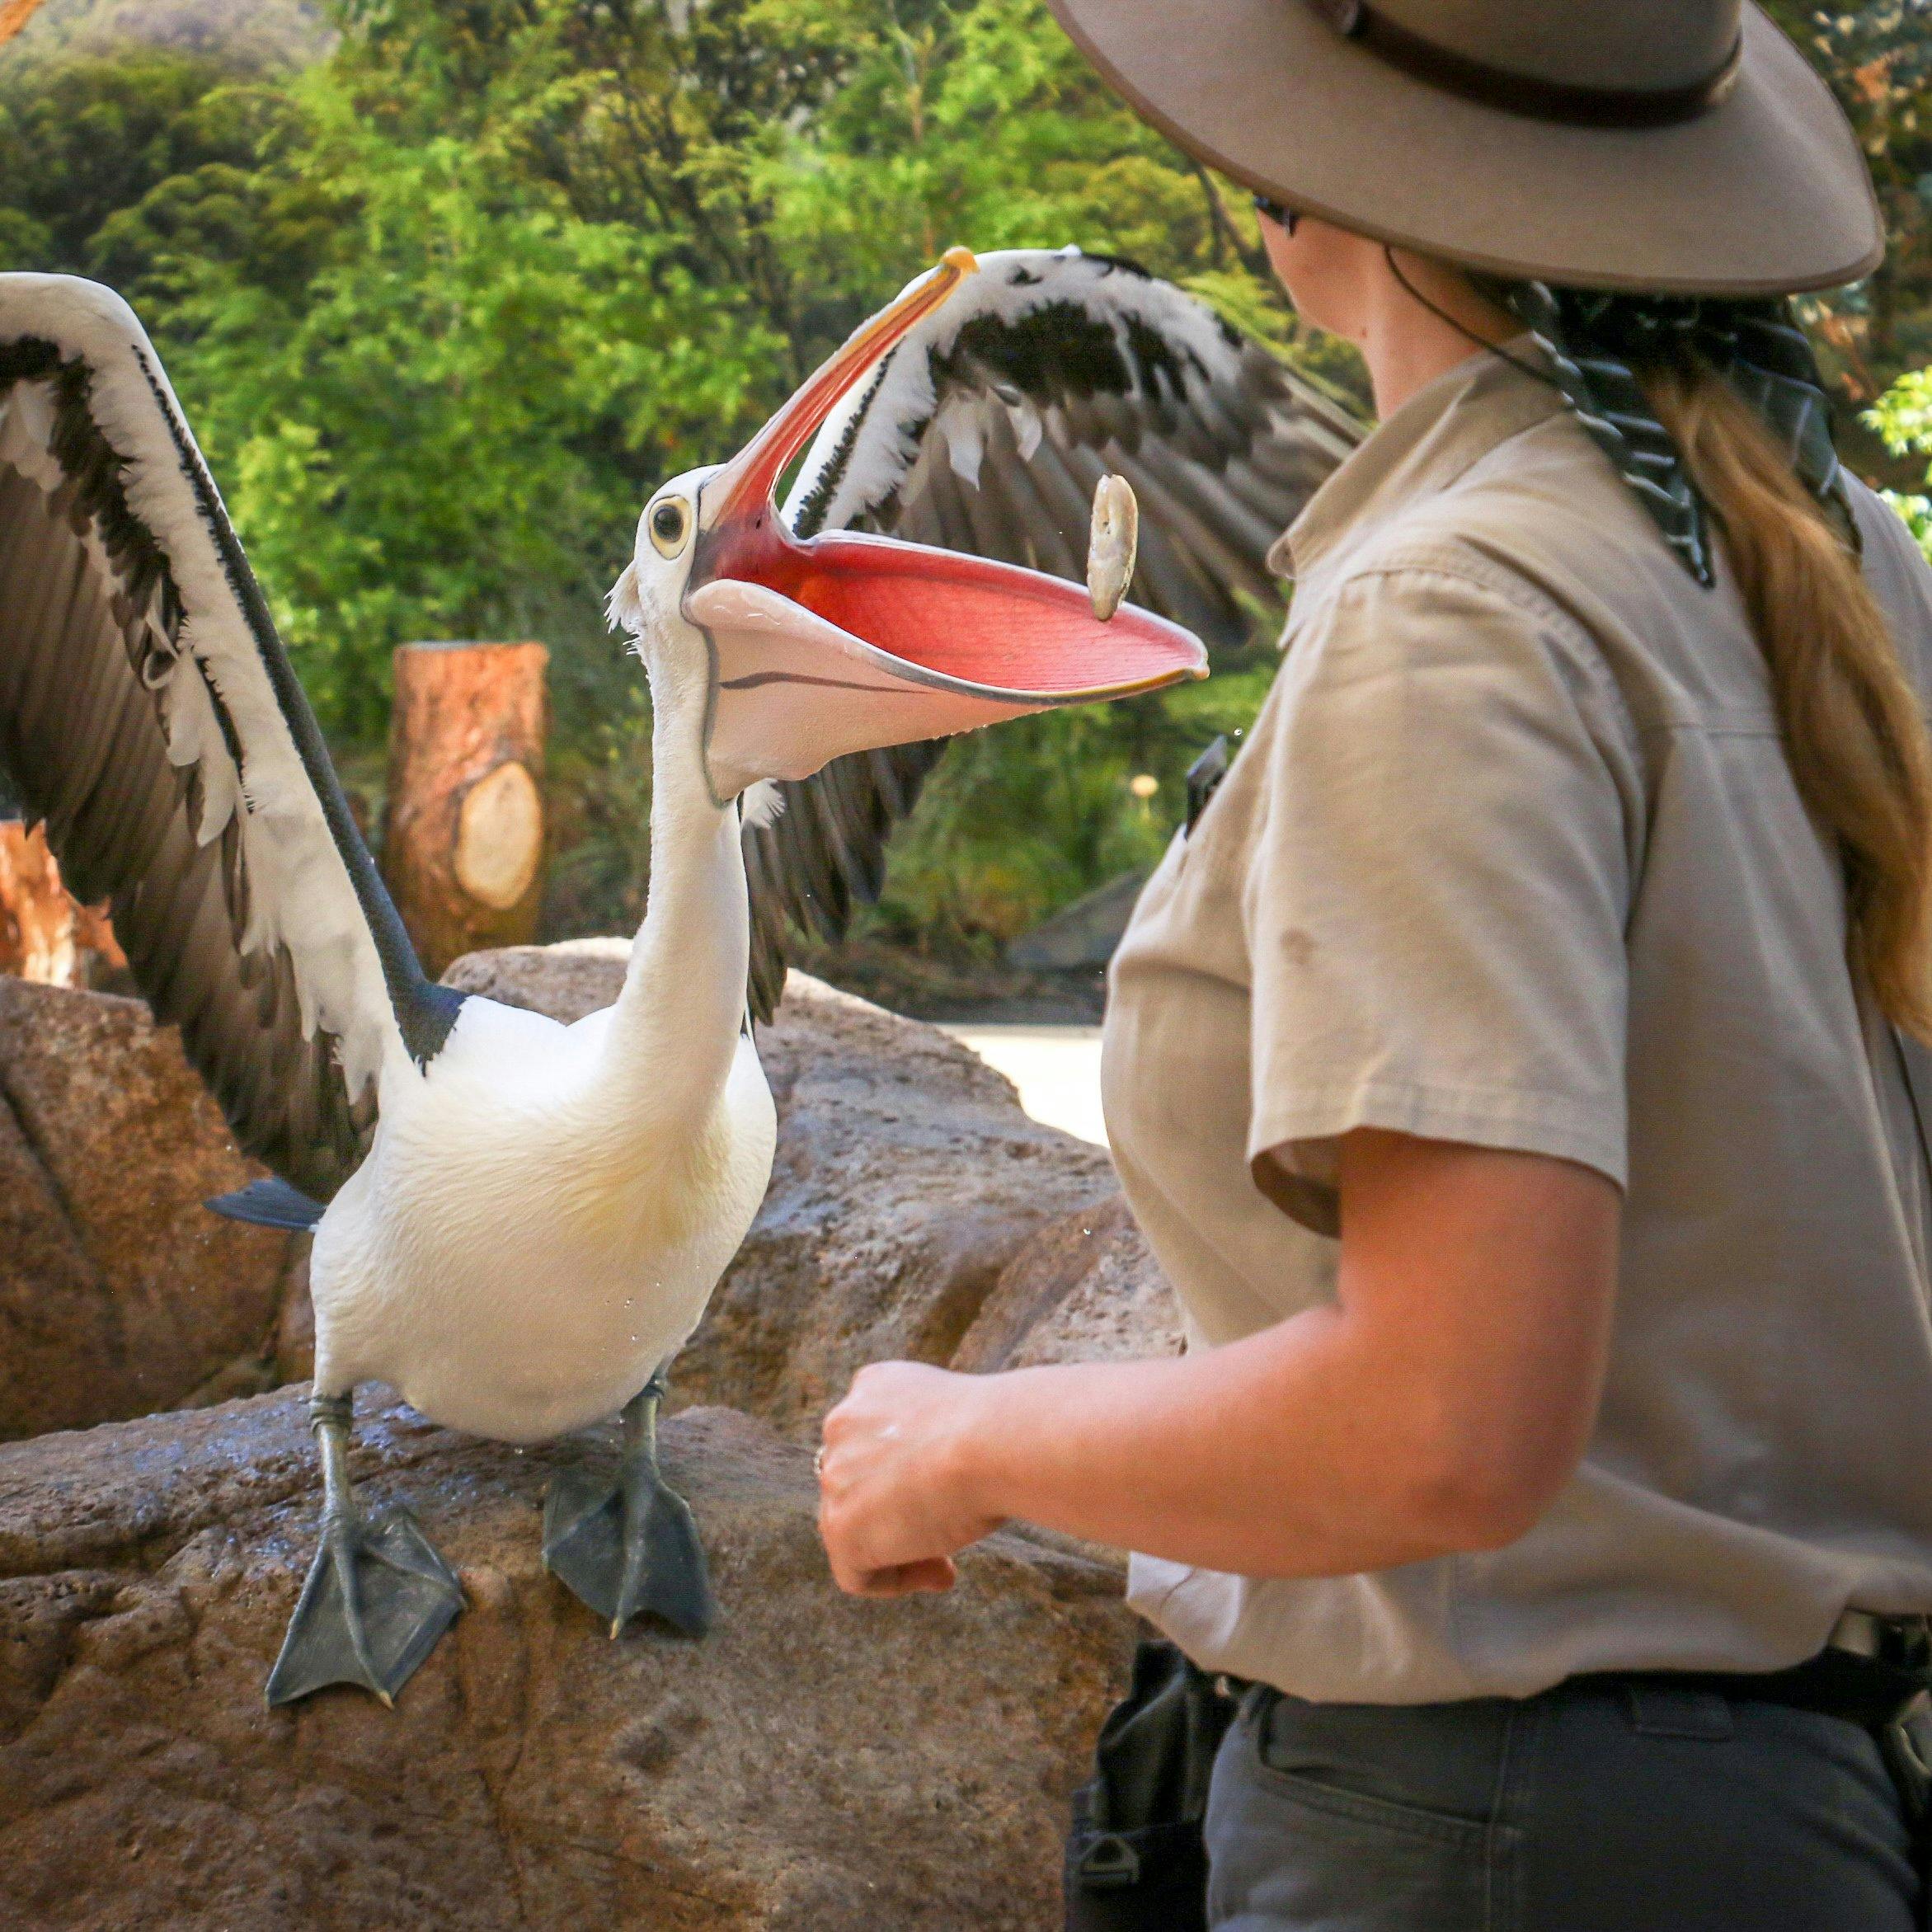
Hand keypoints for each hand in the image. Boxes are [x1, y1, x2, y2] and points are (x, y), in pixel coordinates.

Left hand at [816, 1360, 1005, 1596]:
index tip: (944, 1493)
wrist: (993, 1440)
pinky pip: (855, 1573)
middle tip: (948, 1531)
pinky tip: (941, 1573)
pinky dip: (895, 1581)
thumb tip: (938, 1482)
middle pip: (857, 1483)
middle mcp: (843, 1424)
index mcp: (873, 1386)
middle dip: (896, 1510)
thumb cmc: (999, 1429)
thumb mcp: (957, 1417)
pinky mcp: (840, 1526)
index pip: (871, 1439)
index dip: (904, 1473)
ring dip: (898, 1547)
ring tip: (948, 1561)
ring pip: (854, 1526)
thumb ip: (932, 1440)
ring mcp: (835, 1476)